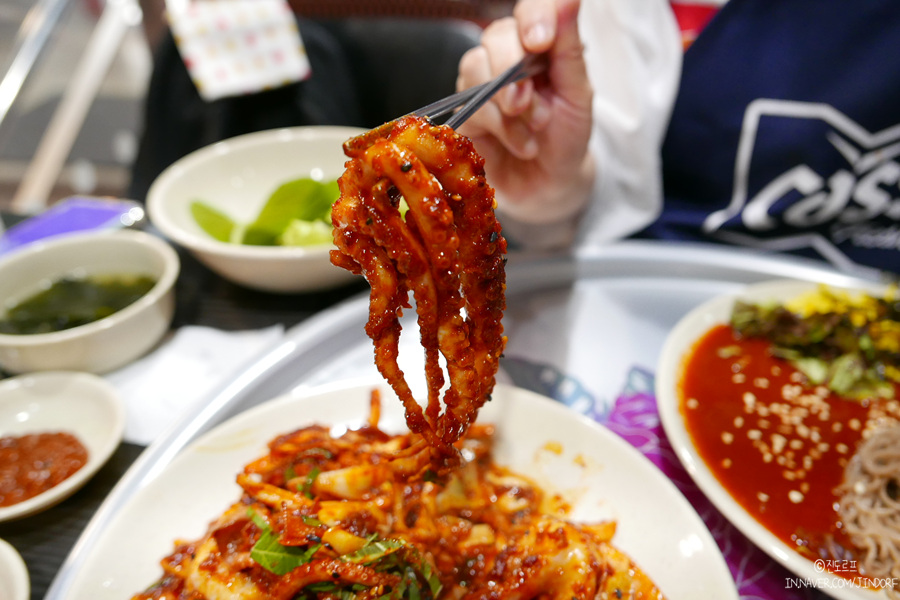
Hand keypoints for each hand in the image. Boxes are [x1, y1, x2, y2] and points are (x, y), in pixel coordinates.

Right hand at [458, 0, 593, 227]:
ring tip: (533, 129)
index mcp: (541, 44)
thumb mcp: (578, 94)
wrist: (549, 184)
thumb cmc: (566, 137)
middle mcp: (509, 56)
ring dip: (506, 103)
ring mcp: (483, 82)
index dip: (532, 19)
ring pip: (476, 66)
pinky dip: (499, 126)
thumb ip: (569, 47)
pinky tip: (521, 142)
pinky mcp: (466, 110)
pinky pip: (469, 103)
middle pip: (496, 36)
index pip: (530, 10)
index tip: (539, 42)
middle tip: (530, 104)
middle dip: (513, 71)